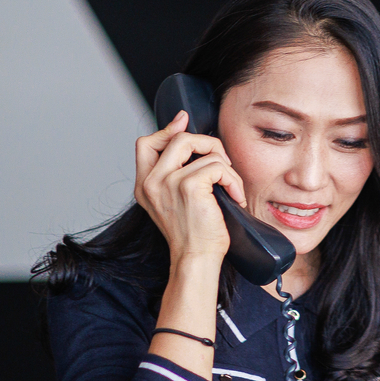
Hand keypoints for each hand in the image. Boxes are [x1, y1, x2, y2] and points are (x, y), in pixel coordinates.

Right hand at [134, 110, 248, 267]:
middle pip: (178, 138)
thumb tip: (184, 134)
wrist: (196, 258)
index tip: (184, 121)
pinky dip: (233, 180)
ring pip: (203, 150)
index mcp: (145, 185)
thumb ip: (176, 171)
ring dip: (226, 167)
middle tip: (223, 163)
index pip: (146, 143)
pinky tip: (234, 196)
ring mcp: (168, 183)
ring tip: (230, 187)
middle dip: (208, 144)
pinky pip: (218, 166)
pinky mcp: (188, 186)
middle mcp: (151, 182)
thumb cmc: (193, 233)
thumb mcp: (175, 200)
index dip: (168, 129)